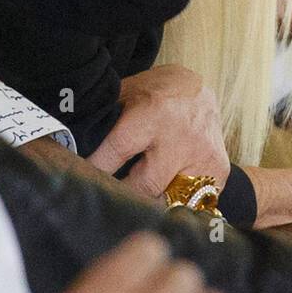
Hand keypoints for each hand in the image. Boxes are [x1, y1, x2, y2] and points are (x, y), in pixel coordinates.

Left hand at [87, 65, 230, 199]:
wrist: (200, 90)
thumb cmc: (157, 92)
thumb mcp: (129, 93)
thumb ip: (108, 119)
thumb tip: (74, 144)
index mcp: (153, 111)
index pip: (116, 151)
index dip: (96, 169)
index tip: (83, 180)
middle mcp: (180, 135)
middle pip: (144, 185)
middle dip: (123, 192)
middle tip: (110, 196)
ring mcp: (202, 155)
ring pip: (167, 200)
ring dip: (148, 201)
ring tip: (135, 196)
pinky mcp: (217, 171)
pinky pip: (190, 202)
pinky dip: (174, 202)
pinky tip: (166, 192)